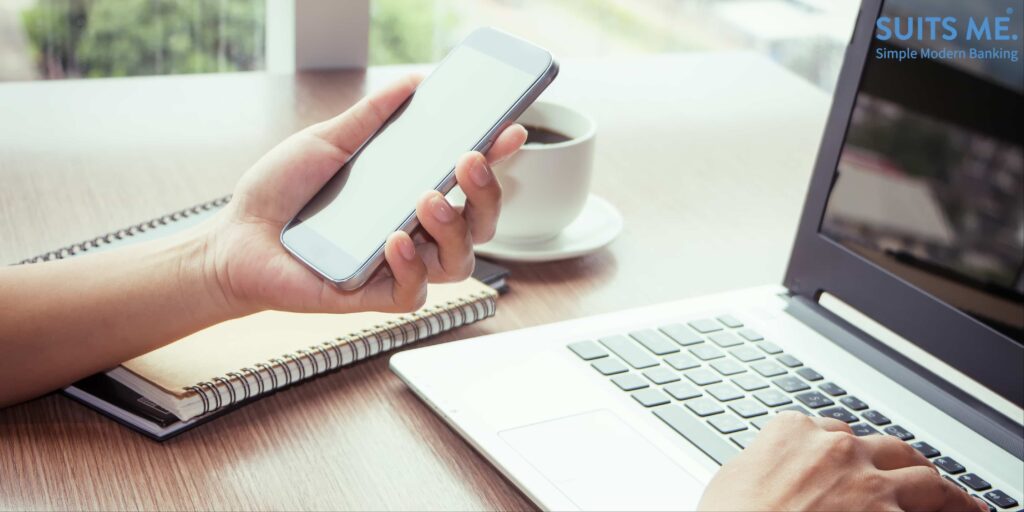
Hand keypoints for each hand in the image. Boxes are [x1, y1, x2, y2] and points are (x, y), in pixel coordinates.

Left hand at [203, 75, 526, 315]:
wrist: (234, 239)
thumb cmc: (280, 194)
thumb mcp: (326, 142)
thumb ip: (370, 117)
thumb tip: (412, 84)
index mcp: (410, 194)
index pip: (468, 181)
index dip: (496, 158)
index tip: (510, 131)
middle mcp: (414, 232)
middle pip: (480, 224)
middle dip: (487, 193)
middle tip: (469, 160)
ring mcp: (398, 266)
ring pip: (459, 261)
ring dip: (454, 227)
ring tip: (427, 197)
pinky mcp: (374, 296)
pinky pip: (414, 292)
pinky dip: (410, 266)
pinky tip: (393, 240)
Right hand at [698, 412, 987, 510]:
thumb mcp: (732, 480)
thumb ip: (761, 463)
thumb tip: (766, 469)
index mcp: (791, 433)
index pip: (831, 431)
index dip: (846, 451)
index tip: (853, 462)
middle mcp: (834, 449)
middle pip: (883, 446)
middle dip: (900, 461)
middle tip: (912, 474)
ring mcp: (867, 481)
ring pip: (922, 474)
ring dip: (942, 489)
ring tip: (957, 501)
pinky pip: (939, 508)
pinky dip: (957, 511)